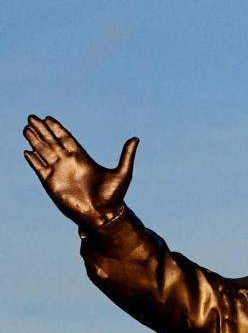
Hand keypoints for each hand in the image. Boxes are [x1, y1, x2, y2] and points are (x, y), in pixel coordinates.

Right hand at [22, 115, 138, 229]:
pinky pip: (39, 168)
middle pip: (52, 142)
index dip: (57, 128)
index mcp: (83, 159)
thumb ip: (126, 155)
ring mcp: (59, 173)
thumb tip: (136, 138)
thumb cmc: (114, 196)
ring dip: (34, 140)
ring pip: (43, 152)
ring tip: (26, 128)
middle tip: (32, 117)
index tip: (48, 118)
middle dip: (42, 130)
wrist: (103, 215)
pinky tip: (27, 151)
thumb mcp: (123, 173)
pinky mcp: (51, 184)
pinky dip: (33, 160)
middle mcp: (69, 163)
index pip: (66, 139)